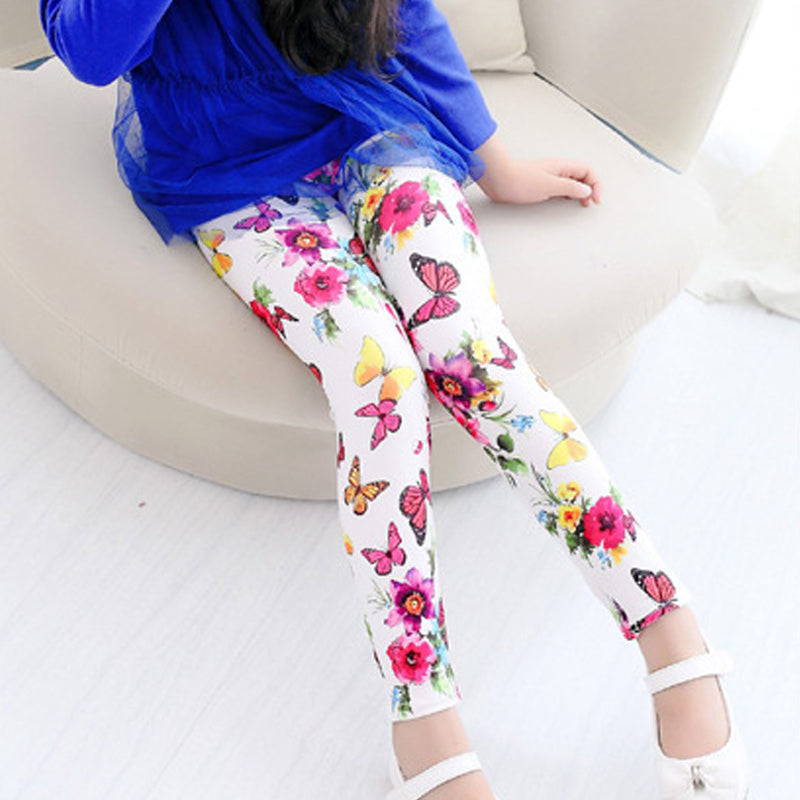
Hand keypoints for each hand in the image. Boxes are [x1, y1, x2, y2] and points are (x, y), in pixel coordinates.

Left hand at [475, 134, 601, 206]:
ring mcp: (549, 177)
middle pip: (582, 176)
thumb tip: (585, 191)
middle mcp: (557, 170)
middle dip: (590, 188)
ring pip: (571, 183)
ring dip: (579, 192)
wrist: (499, 180)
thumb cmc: (519, 180)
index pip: (587, 171)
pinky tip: (564, 202)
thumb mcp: (550, 185)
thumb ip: (570, 188)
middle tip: (590, 202)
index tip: (595, 199)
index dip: (596, 184)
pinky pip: (560, 189)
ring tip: (581, 203)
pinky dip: (567, 195)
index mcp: (562, 167)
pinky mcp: (540, 185)